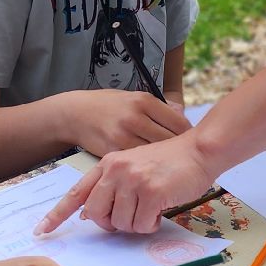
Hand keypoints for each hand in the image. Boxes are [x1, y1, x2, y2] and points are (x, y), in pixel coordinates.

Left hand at [37, 134, 214, 235]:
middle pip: (97, 215)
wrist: (198, 150)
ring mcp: (133, 179)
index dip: (57, 215)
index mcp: (107, 164)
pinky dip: (152, 224)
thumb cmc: (168, 163)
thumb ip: (110, 187)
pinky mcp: (151, 191)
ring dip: (137, 224)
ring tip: (151, 206)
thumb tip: (90, 215)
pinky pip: (142, 225)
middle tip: (132, 215)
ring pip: (121, 224)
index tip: (42, 232)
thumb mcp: (132, 168)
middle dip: (113, 223)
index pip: (76, 194)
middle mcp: (116, 170)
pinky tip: (161, 208)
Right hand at [57, 90, 188, 155]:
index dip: (188, 135)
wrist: (75, 114)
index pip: (179, 122)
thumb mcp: (133, 97)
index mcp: (144, 101)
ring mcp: (123, 136)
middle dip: (178, 150)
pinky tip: (149, 168)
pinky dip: (145, 168)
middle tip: (182, 156)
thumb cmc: (107, 105)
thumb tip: (181, 116)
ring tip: (168, 163)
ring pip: (155, 155)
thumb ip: (157, 108)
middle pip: (170, 141)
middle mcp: (135, 118)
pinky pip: (137, 164)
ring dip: (163, 162)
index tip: (189, 141)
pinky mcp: (113, 152)